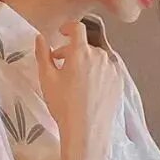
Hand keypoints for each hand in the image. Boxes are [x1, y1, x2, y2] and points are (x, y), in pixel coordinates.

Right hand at [35, 21, 120, 155]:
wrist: (86, 131)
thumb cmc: (63, 104)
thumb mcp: (46, 79)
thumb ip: (42, 54)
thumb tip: (40, 37)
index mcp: (81, 52)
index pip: (77, 28)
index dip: (68, 27)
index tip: (62, 34)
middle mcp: (100, 56)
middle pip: (85, 46)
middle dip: (72, 52)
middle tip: (60, 65)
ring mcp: (112, 70)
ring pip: (97, 59)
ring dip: (85, 63)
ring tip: (74, 80)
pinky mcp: (119, 83)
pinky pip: (106, 71)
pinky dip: (97, 74)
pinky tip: (88, 90)